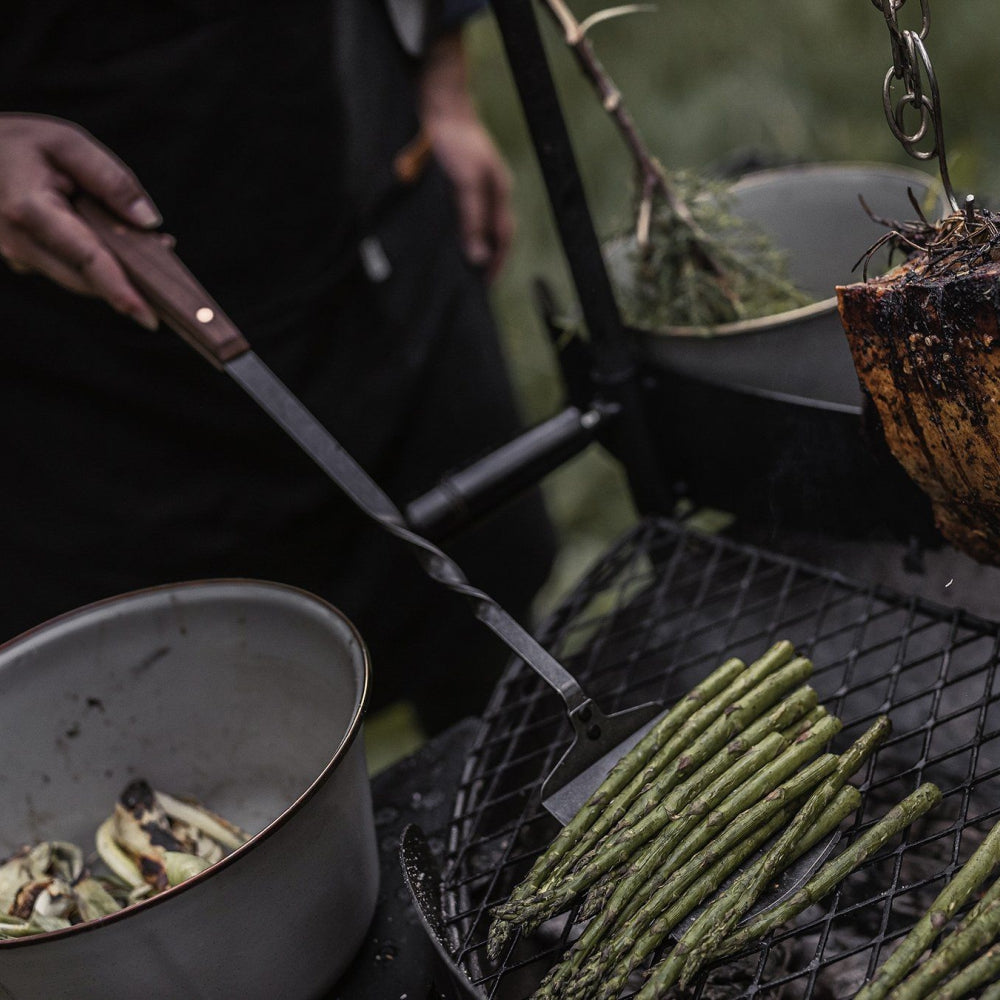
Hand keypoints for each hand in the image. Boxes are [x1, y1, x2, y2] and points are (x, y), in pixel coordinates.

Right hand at [0, 113, 160, 328]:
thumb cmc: (18, 143)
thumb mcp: (67, 142)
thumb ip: (111, 180)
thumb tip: (149, 222)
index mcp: (30, 211)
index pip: (86, 260)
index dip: (120, 291)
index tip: (149, 317)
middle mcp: (20, 243)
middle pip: (88, 279)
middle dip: (131, 281)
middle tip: (166, 260)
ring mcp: (17, 257)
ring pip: (80, 279)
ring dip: (118, 271)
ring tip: (150, 245)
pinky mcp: (23, 261)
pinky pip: (69, 270)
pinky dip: (98, 264)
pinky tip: (119, 242)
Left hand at [419, 32, 513, 280]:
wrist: (439, 102)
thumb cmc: (454, 141)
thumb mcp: (464, 185)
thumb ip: (471, 220)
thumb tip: (478, 258)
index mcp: (500, 191)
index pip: (504, 237)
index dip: (497, 262)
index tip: (486, 284)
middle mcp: (492, 188)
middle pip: (493, 231)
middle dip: (486, 256)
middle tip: (472, 280)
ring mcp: (477, 181)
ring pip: (478, 220)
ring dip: (471, 242)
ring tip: (459, 263)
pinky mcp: (460, 176)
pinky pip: (463, 209)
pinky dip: (458, 226)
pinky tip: (445, 233)